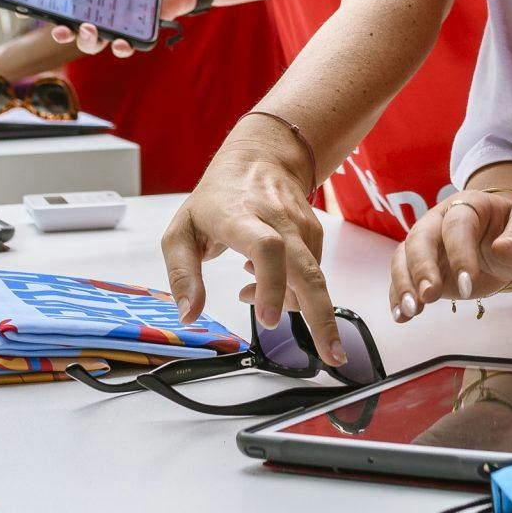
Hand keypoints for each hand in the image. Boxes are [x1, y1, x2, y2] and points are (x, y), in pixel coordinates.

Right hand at [48, 0, 193, 53]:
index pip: (59, 4)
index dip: (43, 9)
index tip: (30, 10)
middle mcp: (95, 11)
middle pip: (72, 29)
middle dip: (62, 32)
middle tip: (61, 28)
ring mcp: (115, 24)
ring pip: (94, 43)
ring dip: (87, 40)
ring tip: (90, 29)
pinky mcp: (135, 33)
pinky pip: (125, 47)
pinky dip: (121, 48)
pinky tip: (121, 43)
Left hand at [159, 121, 347, 365]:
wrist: (260, 157)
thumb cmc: (216, 197)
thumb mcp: (181, 232)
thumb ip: (181, 275)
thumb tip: (188, 315)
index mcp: (239, 216)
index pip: (266, 247)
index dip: (272, 284)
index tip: (268, 318)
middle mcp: (277, 219)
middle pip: (306, 269)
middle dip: (321, 316)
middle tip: (330, 355)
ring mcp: (301, 226)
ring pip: (312, 279)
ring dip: (287, 303)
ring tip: (249, 293)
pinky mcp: (315, 234)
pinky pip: (311, 275)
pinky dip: (292, 291)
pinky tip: (265, 281)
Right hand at [388, 193, 511, 320]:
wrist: (505, 244)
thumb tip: (505, 249)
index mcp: (468, 206)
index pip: (457, 225)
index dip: (460, 253)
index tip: (468, 284)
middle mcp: (440, 221)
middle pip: (420, 238)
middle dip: (421, 268)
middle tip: (430, 296)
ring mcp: (427, 244)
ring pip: (404, 257)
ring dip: (404, 284)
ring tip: (412, 311)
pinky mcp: (420, 267)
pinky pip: (401, 277)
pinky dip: (397, 296)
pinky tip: (401, 316)